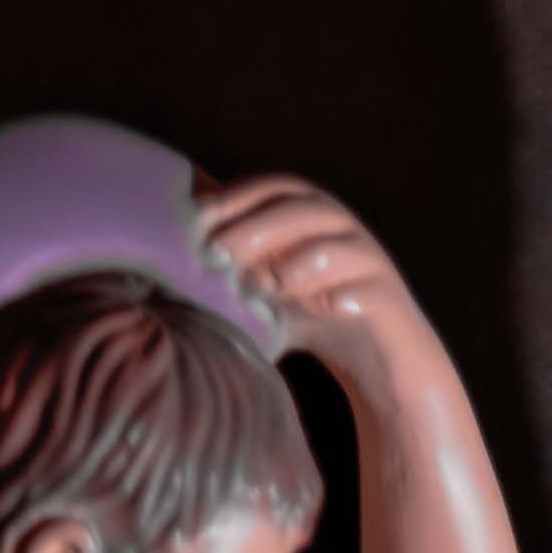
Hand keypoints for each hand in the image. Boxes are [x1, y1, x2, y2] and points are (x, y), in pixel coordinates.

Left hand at [196, 172, 439, 383]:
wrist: (384, 362)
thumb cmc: (316, 320)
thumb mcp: (265, 291)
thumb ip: (229, 272)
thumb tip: (161, 269)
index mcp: (309, 219)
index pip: (272, 190)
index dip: (236, 197)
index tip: (196, 219)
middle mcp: (341, 231)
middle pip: (301, 207)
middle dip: (255, 225)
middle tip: (216, 253)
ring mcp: (369, 263)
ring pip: (336, 245)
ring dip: (294, 262)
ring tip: (263, 288)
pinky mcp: (390, 300)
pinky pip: (369, 289)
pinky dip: (342, 296)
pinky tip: (321, 310)